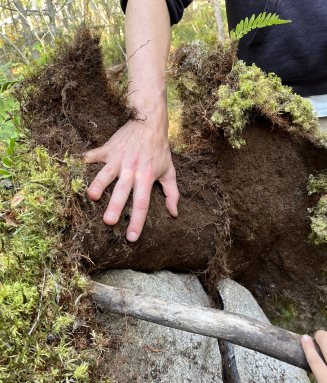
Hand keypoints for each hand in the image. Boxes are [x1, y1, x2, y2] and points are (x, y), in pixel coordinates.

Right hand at [85, 114, 178, 241]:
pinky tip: (73, 168)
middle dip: (115, 207)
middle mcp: (132, 169)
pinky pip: (94, 155)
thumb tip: (174, 214)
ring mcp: (118, 158)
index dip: (137, 221)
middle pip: (123, 191)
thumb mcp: (169, 171)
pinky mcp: (108, 149)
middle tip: (108, 222)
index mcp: (146, 177)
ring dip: (98, 185)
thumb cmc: (160, 149)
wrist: (150, 121)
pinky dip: (84, 161)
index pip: (142, 203)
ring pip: (105, 174)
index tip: (131, 237)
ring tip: (90, 197)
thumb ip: (172, 193)